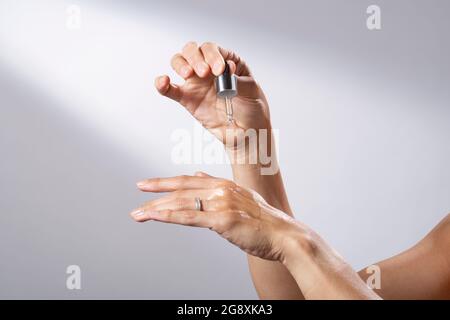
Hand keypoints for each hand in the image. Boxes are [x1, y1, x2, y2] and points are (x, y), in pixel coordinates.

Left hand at [129, 172, 306, 261]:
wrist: (284, 235)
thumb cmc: (264, 221)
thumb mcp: (241, 198)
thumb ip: (218, 187)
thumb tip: (199, 176)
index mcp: (225, 184)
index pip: (188, 181)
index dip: (165, 182)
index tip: (147, 184)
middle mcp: (221, 190)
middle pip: (181, 189)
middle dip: (156, 192)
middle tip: (138, 191)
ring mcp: (222, 204)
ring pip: (182, 203)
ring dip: (156, 208)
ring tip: (138, 213)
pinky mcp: (223, 220)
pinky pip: (190, 217)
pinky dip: (169, 216)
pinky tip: (154, 217)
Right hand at [155, 42, 270, 151]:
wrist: (247, 133)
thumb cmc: (252, 109)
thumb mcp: (253, 91)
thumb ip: (240, 80)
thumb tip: (227, 69)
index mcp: (226, 61)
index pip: (213, 49)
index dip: (213, 56)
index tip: (219, 70)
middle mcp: (209, 68)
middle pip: (193, 51)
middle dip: (196, 57)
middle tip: (204, 73)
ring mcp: (196, 83)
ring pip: (179, 63)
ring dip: (181, 64)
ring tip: (189, 75)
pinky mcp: (187, 99)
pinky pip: (170, 89)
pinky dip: (162, 84)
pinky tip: (163, 81)